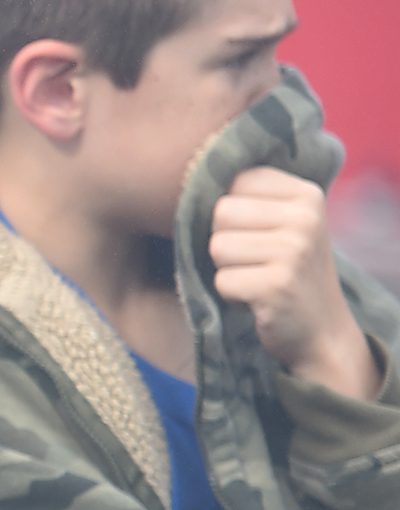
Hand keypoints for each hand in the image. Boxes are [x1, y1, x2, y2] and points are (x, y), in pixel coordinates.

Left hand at [210, 167, 377, 399]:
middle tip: (254, 261)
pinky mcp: (278, 285)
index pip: (234, 182)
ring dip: (226, 270)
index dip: (231, 213)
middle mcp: (305, 217)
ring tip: (256, 279)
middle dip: (224, 241)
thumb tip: (189, 179)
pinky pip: (221, 281)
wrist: (320, 330)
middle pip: (220, 212)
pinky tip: (256, 299)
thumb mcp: (282, 225)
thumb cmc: (287, 271)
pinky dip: (230, 295)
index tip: (257, 234)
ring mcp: (295, 251)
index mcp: (306, 194)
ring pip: (216, 247)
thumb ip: (249, 198)